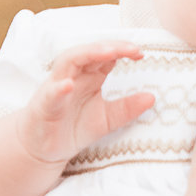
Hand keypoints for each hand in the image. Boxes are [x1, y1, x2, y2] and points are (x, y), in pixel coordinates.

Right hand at [16, 42, 150, 164]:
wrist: (43, 149)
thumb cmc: (73, 127)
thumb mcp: (107, 119)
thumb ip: (127, 108)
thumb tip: (152, 97)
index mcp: (89, 76)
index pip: (106, 56)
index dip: (123, 50)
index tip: (141, 52)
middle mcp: (73, 76)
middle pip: (89, 52)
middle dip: (110, 47)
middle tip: (131, 48)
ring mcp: (56, 88)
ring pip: (68, 62)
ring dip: (87, 54)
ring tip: (108, 52)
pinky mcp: (44, 106)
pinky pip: (50, 94)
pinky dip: (58, 88)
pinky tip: (68, 85)